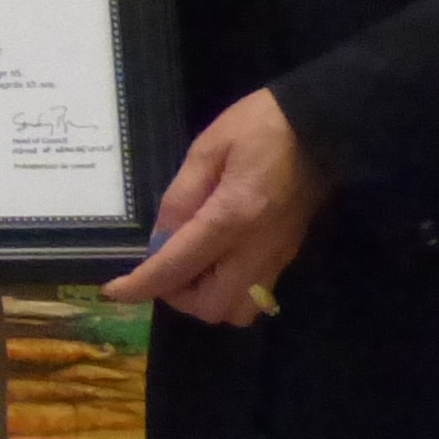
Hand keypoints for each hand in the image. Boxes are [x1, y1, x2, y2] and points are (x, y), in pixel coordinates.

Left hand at [104, 89, 326, 327]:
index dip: (141, 285)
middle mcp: (258, 249)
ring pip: (238, 312)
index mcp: (232, 217)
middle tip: (164, 268)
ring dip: (206, 300)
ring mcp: (278, 257)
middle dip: (177, 297)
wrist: (323, 126)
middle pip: (212, 307)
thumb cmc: (259, 127)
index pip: (178, 267)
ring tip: (192, 267)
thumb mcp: (207, 149)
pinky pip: (255, 296)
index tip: (114, 291)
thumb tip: (160, 241)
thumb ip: (180, 198)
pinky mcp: (289, 255)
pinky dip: (228, 291)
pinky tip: (216, 260)